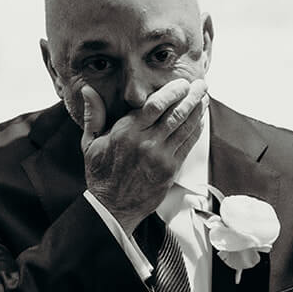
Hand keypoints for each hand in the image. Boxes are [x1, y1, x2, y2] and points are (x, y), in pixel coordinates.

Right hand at [81, 76, 206, 232]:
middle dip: (191, 96)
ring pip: (185, 127)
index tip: (181, 83)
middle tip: (201, 84)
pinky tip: (201, 119)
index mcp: (126, 132)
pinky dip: (196, 130)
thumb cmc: (101, 174)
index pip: (155, 105)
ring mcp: (160, 157)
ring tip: (205, 97)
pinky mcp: (170, 170)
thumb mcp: (90, 143)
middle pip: (175, 113)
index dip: (172, 91)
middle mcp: (145, 142)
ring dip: (198, 110)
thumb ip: (93, 115)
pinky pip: (188, 145)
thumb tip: (87, 90)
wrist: (112, 208)